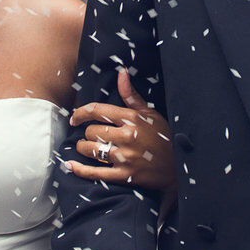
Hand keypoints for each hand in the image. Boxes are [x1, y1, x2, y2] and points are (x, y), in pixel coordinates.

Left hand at [69, 70, 175, 193]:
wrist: (178, 167)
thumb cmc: (164, 137)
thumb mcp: (150, 113)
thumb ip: (131, 95)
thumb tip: (121, 73)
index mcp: (132, 119)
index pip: (97, 111)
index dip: (81, 113)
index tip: (74, 118)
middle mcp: (127, 137)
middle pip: (92, 131)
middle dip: (87, 133)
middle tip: (90, 136)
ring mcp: (125, 157)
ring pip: (91, 150)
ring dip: (83, 148)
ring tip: (85, 147)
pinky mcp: (124, 176)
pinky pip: (95, 172)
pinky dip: (80, 169)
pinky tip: (70, 165)